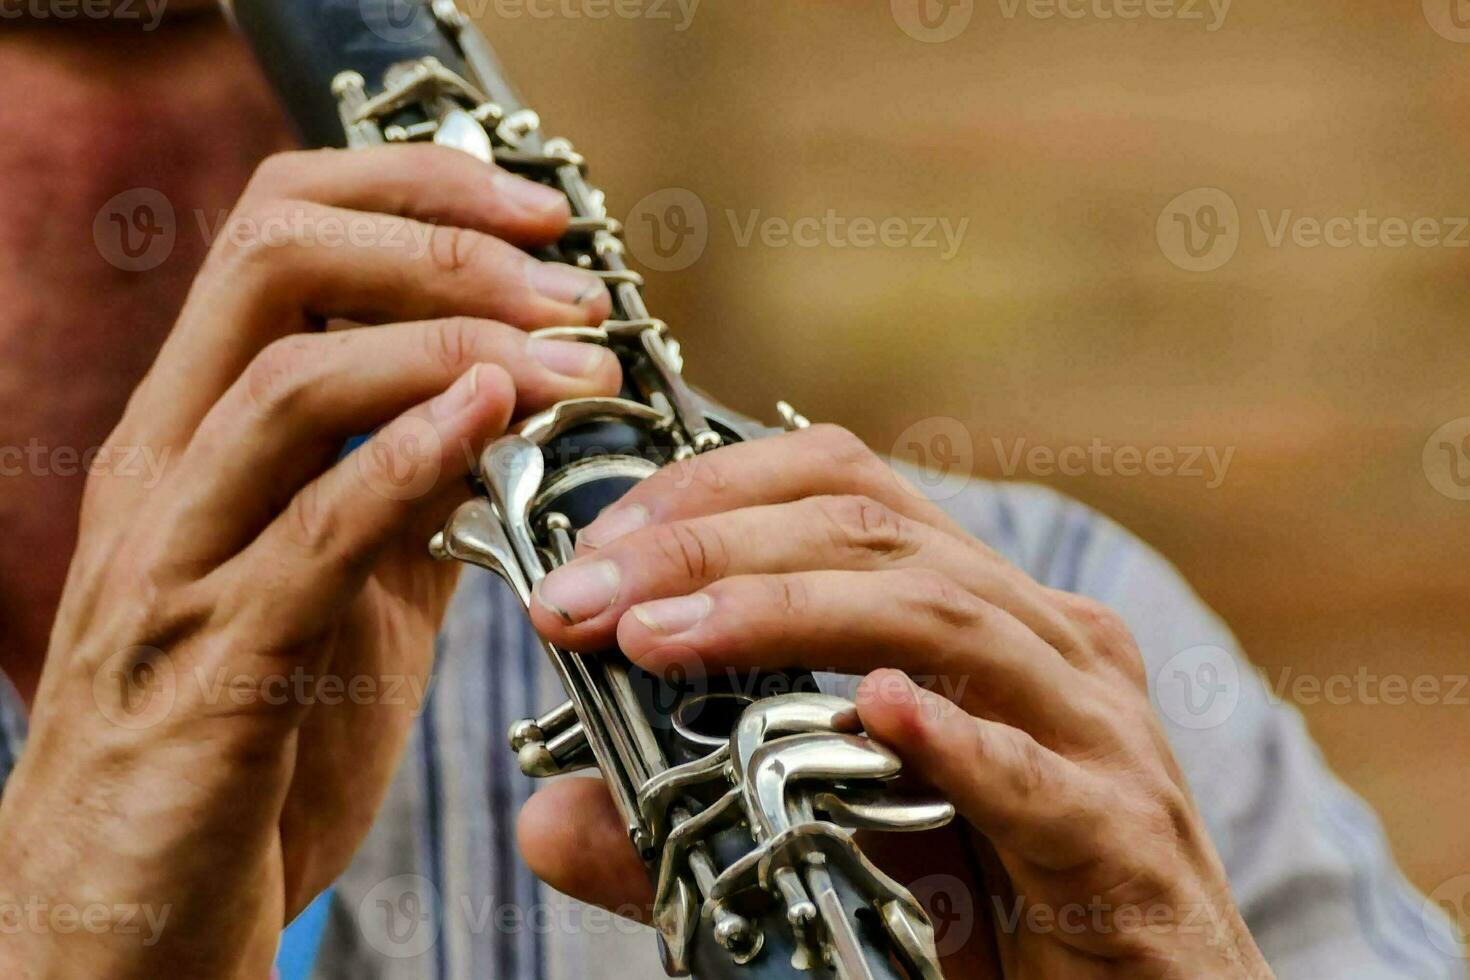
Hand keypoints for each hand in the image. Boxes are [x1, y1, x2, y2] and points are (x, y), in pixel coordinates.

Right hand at [0, 145, 618, 978]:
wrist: (140, 905)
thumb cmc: (250, 738)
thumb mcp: (346, 584)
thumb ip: (410, 490)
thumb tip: (509, 401)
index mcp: (198, 431)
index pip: (279, 230)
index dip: (414, 191)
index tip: (538, 215)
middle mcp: (169, 469)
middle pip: (273, 263)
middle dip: (443, 246)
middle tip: (572, 288)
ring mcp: (176, 561)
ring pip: (289, 385)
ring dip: (456, 348)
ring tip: (577, 368)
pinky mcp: (214, 667)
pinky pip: (305, 536)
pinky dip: (405, 463)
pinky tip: (494, 422)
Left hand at [516, 425, 1273, 978]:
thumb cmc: (997, 914)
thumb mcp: (833, 849)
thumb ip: (695, 830)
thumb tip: (547, 818)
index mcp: (981, 613)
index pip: (849, 487)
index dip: (718, 489)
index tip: (597, 546)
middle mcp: (1044, 641)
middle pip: (876, 532)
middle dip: (714, 546)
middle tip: (586, 594)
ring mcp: (1094, 730)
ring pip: (943, 619)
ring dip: (787, 615)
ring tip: (658, 640)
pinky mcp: (1119, 836)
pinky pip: (1031, 773)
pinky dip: (949, 739)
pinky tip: (875, 712)